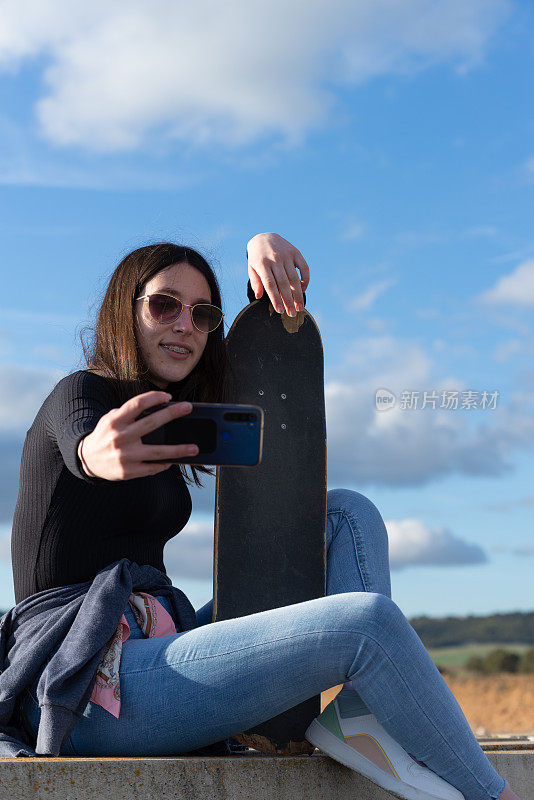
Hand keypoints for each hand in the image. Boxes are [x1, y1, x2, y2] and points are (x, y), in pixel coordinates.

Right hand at [78, 391, 198, 480]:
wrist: (86, 460)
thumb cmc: (105, 436)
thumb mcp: (110, 420)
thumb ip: (128, 413)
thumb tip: (158, 409)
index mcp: (115, 421)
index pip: (137, 404)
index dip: (154, 397)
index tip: (169, 396)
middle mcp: (120, 437)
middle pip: (151, 423)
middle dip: (172, 414)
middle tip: (188, 408)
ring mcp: (125, 456)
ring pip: (158, 452)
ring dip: (179, 450)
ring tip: (194, 448)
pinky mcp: (128, 472)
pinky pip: (152, 468)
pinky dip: (165, 464)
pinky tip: (174, 461)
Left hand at [246, 232, 309, 316]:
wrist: (264, 237)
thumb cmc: (257, 257)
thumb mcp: (252, 268)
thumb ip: (255, 282)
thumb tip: (259, 297)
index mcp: (262, 263)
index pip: (270, 284)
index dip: (276, 298)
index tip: (280, 311)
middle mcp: (275, 259)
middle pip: (283, 283)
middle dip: (288, 300)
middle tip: (292, 314)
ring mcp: (286, 255)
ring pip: (294, 278)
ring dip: (298, 294)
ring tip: (300, 307)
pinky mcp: (295, 252)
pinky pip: (304, 267)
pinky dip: (305, 279)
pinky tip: (303, 289)